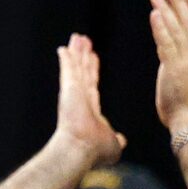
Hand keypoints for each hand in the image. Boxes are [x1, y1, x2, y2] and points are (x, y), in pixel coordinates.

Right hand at [54, 32, 123, 165]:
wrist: (81, 149)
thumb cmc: (95, 150)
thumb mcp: (113, 144)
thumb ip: (117, 138)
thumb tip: (122, 140)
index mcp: (90, 110)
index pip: (91, 85)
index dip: (92, 71)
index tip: (93, 59)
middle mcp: (80, 99)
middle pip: (83, 72)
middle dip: (83, 58)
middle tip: (84, 42)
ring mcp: (73, 93)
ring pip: (76, 67)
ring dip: (77, 52)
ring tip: (78, 38)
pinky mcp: (69, 88)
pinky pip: (68, 69)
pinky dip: (66, 59)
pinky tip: (64, 48)